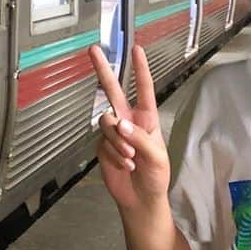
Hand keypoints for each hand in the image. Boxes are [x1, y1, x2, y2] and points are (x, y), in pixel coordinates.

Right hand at [89, 43, 170, 212]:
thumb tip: (119, 122)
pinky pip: (103, 143)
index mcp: (147, 118)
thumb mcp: (156, 156)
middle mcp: (128, 120)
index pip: (143, 89)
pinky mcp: (103, 146)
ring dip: (118, 141)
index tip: (137, 49)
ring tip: (130, 158)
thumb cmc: (156, 175)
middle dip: (103, 70)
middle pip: (112, 91)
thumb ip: (139, 137)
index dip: (140, 69)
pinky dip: (114, 155)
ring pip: (106, 123)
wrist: (141, 199)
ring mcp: (114, 133)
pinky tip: (125, 166)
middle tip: (94, 50)